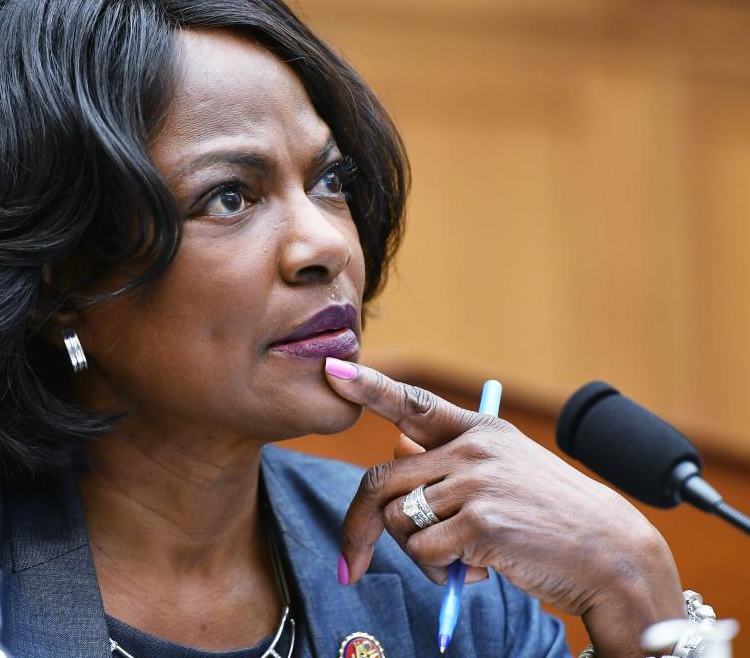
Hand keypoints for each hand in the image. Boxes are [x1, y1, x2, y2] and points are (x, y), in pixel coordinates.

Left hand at [324, 359, 684, 656]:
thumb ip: (450, 460)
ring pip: (399, 522)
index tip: (333, 371)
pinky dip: (439, 572)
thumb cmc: (550, 516)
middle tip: (351, 563)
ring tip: (461, 557)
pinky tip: (478, 568)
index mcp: (478, 430)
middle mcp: (473, 449)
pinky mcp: (481, 521)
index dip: (370, 387)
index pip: (414, 404)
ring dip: (418, 554)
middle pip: (381, 483)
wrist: (610, 553)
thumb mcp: (504, 470)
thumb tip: (395, 448)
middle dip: (358, 528)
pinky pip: (424, 552)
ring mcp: (476, 482)